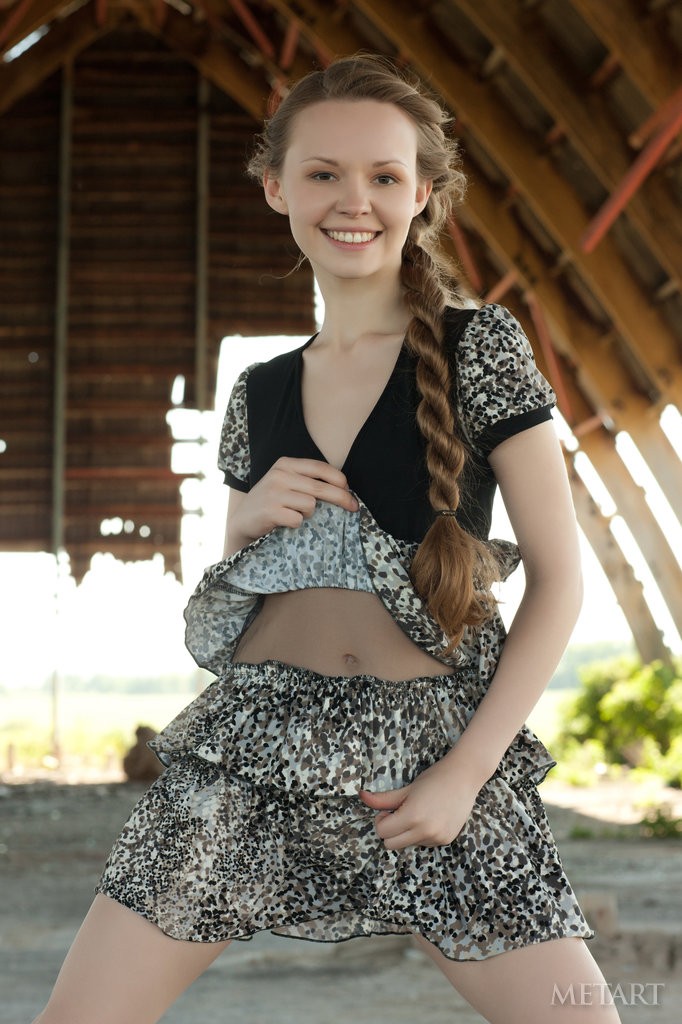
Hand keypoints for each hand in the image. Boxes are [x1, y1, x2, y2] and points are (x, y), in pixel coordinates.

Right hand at [230, 456, 358, 545]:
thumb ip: (307, 480)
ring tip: (295, 514)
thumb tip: (344, 488)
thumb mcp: (285, 482)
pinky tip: (285, 522)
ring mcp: (273, 493)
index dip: (339, 480)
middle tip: (353, 507)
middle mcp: (279, 475)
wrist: (242, 521)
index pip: (320, 468)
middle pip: (320, 487)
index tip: (350, 491)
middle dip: (342, 498)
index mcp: (285, 464)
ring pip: (311, 504)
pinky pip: (298, 519)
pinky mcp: (270, 511)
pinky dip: (296, 524)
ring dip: (309, 514)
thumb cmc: (271, 502)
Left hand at [358, 759, 481, 850]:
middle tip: (400, 813)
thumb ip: (382, 799)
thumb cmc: (433, 779)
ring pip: (408, 844)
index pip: (382, 833)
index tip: (389, 809)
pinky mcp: (445, 840)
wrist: (464, 777)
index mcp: (412, 817)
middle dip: (390, 830)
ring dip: (407, 832)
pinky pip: (423, 843)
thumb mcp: (406, 788)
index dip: (381, 820)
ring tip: (420, 812)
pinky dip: (422, 834)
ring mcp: (436, 838)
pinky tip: (431, 817)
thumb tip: (361, 796)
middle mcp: (425, 831)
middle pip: (391, 845)